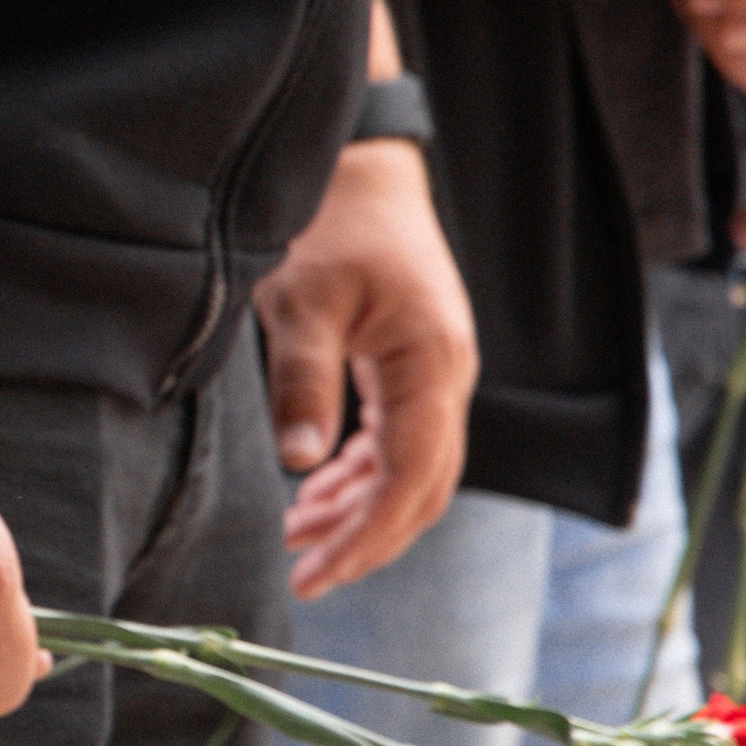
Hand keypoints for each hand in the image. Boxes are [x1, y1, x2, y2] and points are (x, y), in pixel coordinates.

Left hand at [253, 139, 477, 598]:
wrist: (362, 168)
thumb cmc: (331, 225)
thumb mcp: (301, 304)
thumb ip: (304, 385)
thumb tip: (302, 465)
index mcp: (431, 365)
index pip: (409, 481)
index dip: (365, 539)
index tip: (316, 574)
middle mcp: (449, 376)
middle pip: (421, 489)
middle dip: (366, 541)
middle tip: (304, 577)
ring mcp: (437, 373)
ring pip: (411, 470)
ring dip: (359, 512)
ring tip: (296, 540)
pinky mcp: (416, 367)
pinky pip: (399, 441)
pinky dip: (360, 477)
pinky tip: (315, 496)